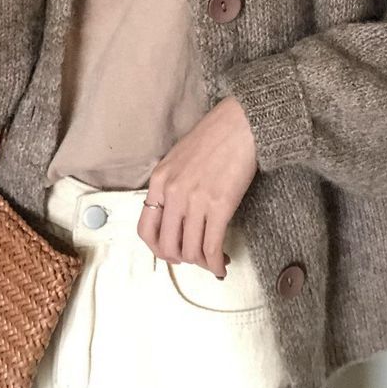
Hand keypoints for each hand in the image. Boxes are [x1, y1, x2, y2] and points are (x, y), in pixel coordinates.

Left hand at [136, 95, 256, 278]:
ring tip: (213, 261)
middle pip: (168, 246)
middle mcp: (173, 193)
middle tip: (196, 259)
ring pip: (190, 250)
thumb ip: (172, 185)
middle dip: (182, 260)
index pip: (146, 229)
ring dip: (202, 263)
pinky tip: (222, 264)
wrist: (240, 123)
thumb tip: (176, 215)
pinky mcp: (219, 206)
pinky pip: (212, 246)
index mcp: (159, 180)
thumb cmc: (215, 136)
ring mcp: (195, 200)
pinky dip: (216, 262)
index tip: (172, 252)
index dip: (158, 249)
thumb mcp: (179, 158)